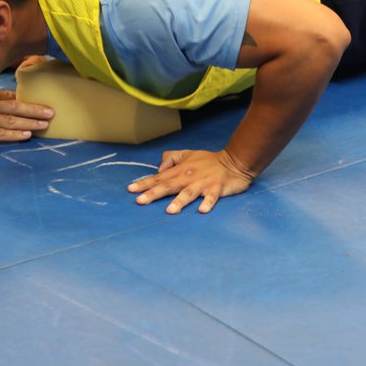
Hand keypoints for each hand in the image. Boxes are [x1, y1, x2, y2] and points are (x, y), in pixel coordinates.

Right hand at [0, 89, 53, 144]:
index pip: (9, 97)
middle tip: (51, 113)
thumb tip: (7, 98)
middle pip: (15, 108)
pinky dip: (14, 135)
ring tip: (45, 125)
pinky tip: (26, 135)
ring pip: (11, 122)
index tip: (42, 102)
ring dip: (30, 123)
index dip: (27, 100)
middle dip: (35, 110)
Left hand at [127, 149, 254, 213]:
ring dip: (180, 201)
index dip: (145, 183)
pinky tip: (202, 210)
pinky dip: (208, 203)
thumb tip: (159, 169)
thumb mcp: (188, 154)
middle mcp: (189, 177)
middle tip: (140, 201)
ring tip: (170, 211)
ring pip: (189, 193)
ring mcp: (203, 183)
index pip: (159, 177)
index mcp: (181, 170)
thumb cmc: (209, 160)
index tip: (131, 190)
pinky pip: (212, 197)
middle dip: (154, 193)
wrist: (234, 161)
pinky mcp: (217, 189)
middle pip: (169, 186)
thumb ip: (171, 158)